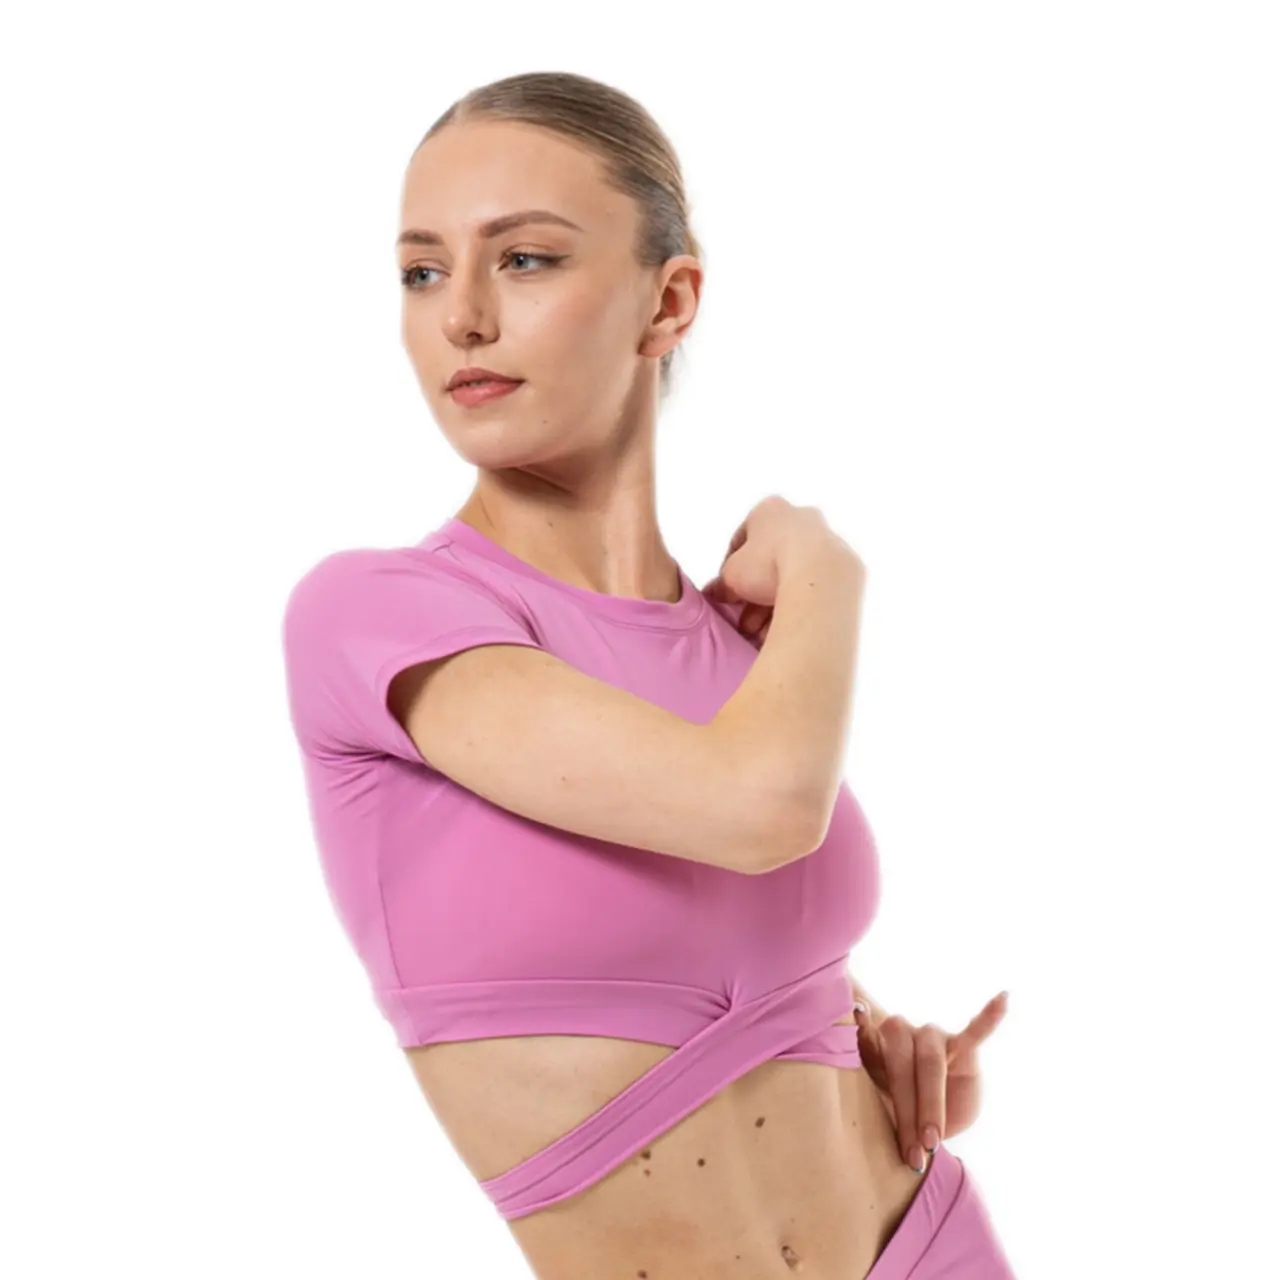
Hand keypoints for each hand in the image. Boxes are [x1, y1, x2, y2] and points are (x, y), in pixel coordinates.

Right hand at [703, 494, 843, 615]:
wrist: (821, 578)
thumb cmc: (768, 565)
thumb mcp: (731, 576)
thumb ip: (721, 583)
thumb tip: (716, 593)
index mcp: (770, 510)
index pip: (742, 540)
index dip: (731, 569)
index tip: (728, 593)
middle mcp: (802, 517)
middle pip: (772, 559)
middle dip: (757, 591)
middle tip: (745, 617)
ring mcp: (828, 540)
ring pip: (795, 576)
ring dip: (776, 602)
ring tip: (763, 630)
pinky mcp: (847, 565)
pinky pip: (816, 587)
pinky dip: (801, 604)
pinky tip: (788, 626)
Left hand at [852, 991, 1008, 1172]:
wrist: (934, 1119)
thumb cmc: (898, 1106)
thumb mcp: (879, 1105)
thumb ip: (864, 1089)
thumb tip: (841, 1081)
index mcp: (873, 1047)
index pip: (868, 1061)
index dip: (865, 1083)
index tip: (854, 1085)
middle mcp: (899, 1034)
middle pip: (900, 1065)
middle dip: (906, 1112)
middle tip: (911, 1154)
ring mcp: (931, 1037)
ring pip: (930, 1062)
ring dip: (931, 1102)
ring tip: (934, 1140)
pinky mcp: (962, 1046)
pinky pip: (975, 1031)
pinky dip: (988, 1017)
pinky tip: (1003, 999)